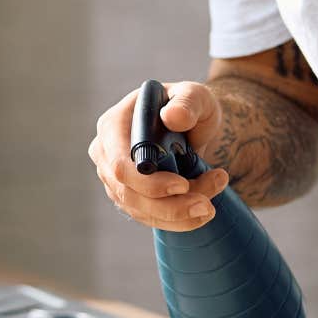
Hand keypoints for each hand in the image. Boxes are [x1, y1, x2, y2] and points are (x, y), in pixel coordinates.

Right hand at [87, 81, 231, 230]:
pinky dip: (177, 221)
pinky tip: (201, 212)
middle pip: (128, 193)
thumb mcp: (196, 96)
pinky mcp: (128, 196)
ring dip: (178, 214)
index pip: (121, 163)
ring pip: (139, 210)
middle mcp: (107, 153)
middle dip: (169, 205)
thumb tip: (173, 116)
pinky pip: (148, 217)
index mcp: (114, 124)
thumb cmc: (190, 107)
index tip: (184, 185)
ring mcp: (114, 178)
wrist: (193, 127)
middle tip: (207, 205)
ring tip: (211, 205)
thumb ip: (188, 102)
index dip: (149, 182)